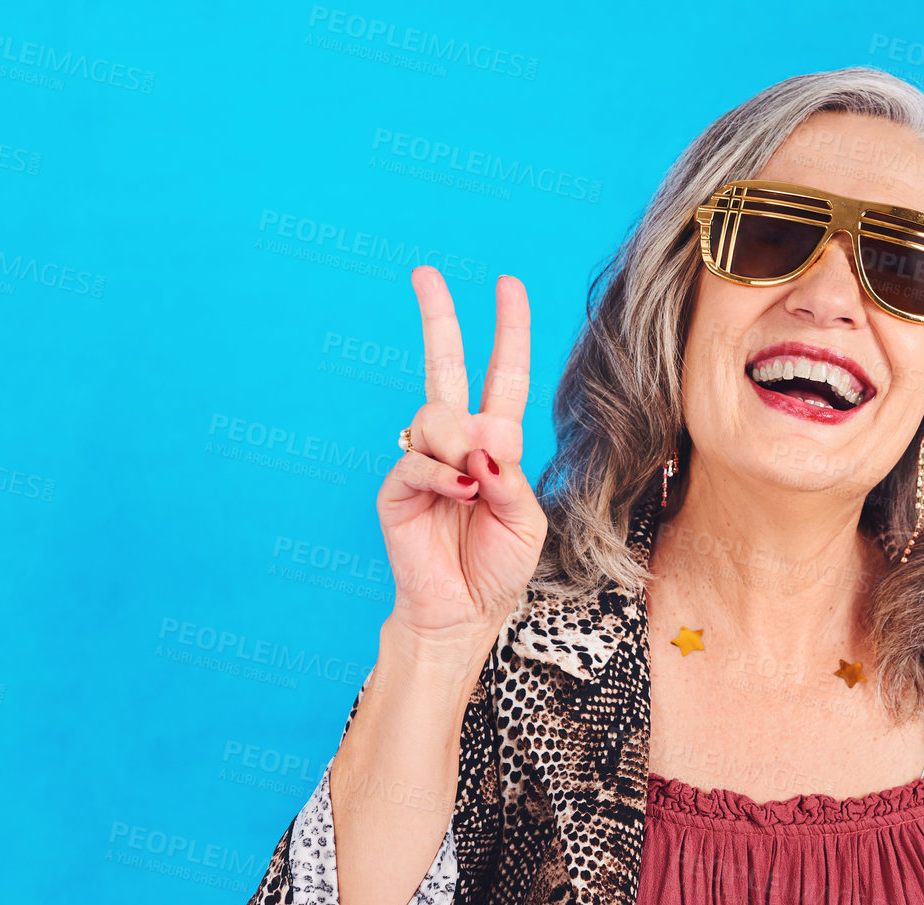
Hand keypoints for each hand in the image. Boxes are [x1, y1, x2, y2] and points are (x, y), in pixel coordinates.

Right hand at [378, 268, 547, 648]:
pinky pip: (419, 460)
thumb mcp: (525, 518)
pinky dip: (446, 475)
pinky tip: (462, 492)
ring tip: (476, 486)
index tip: (508, 285)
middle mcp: (457, 442)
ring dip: (463, 446)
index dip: (508, 332)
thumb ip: (511, 477)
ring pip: (436, 417)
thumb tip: (482, 442)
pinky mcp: (397, 486)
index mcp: (495, 443)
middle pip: (445, 366)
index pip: (502, 376)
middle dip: (439, 318)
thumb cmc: (499, 566)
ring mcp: (423, 460)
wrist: (465, 612)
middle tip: (426, 273)